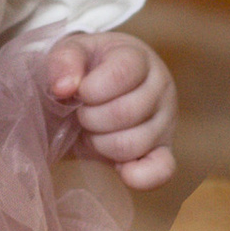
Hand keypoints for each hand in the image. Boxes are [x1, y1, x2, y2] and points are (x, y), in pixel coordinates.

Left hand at [49, 31, 175, 189]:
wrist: (93, 92)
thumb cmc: (83, 71)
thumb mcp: (70, 55)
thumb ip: (63, 61)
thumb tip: (64, 87)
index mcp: (139, 58)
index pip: (122, 74)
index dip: (91, 89)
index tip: (78, 92)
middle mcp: (160, 88)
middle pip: (126, 113)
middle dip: (91, 119)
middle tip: (82, 114)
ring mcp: (166, 121)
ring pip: (134, 144)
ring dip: (101, 143)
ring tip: (94, 131)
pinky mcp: (164, 150)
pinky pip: (162, 169)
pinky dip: (140, 176)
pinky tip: (120, 170)